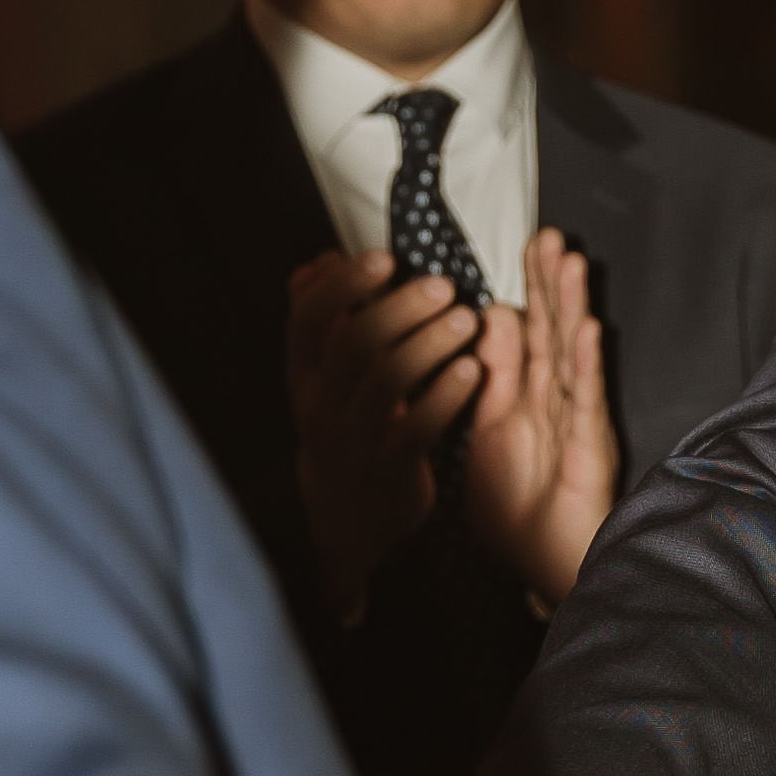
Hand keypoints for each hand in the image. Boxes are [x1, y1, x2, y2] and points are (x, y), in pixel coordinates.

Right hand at [286, 247, 480, 610]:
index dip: (341, 286)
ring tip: (467, 320)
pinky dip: (445, 397)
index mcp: (304, 374)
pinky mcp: (389, 470)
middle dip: (399, 308)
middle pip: (351, 344)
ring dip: (429, 344)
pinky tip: (472, 371)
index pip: (306, 319)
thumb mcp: (324, 376)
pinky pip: (416, 429)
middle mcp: (320, 403)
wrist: (348, 517)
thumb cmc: (347, 425)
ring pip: (385, 382)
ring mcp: (352, 439)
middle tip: (443, 285)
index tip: (383, 258)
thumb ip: (325, 321)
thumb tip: (320, 262)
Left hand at [459, 226, 617, 610]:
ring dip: (571, 308)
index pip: (530, 332)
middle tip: (550, 236)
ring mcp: (574, 423)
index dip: (531, 289)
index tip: (529, 246)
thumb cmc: (519, 513)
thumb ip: (491, 376)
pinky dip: (584, 366)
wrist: (545, 569)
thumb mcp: (488, 432)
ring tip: (571, 264)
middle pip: (552, 331)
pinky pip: (584, 401)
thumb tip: (491, 317)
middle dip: (551, 283)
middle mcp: (553, 404)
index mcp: (526, 399)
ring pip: (570, 355)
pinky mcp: (588, 448)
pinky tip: (585, 332)